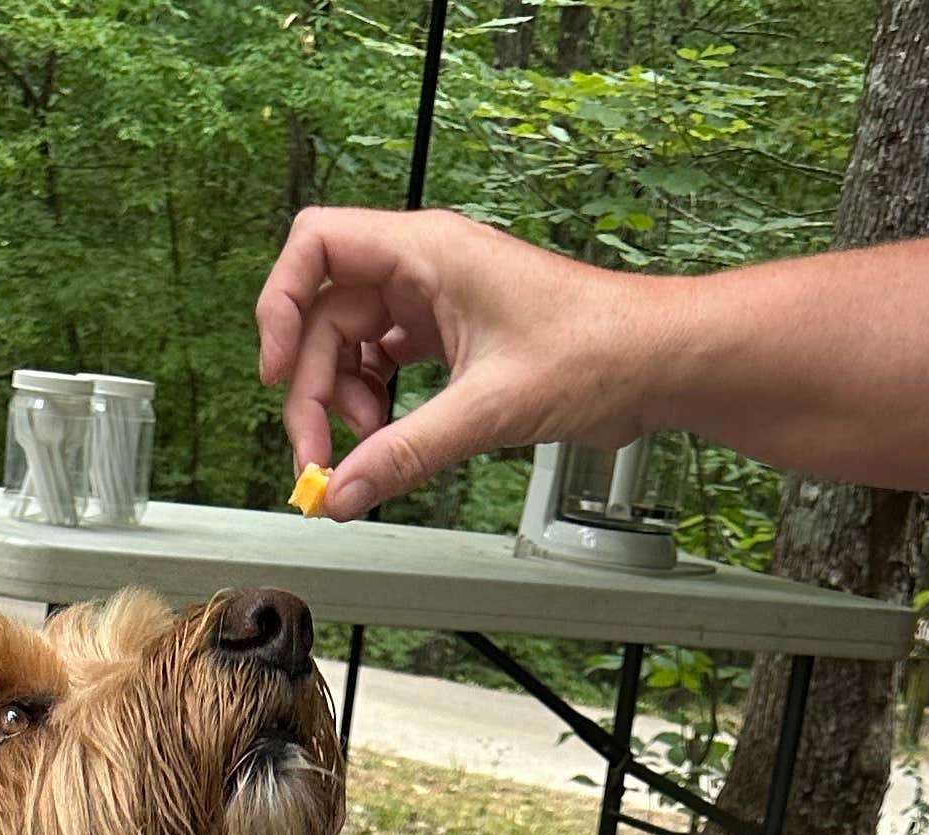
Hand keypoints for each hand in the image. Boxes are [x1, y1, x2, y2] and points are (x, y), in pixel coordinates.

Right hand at [257, 206, 641, 517]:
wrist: (653, 363)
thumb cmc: (596, 350)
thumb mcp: (488, 410)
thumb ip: (405, 453)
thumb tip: (343, 493)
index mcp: (427, 251)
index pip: (317, 246)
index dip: (280, 304)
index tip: (275, 372)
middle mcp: (424, 266)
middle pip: (325, 314)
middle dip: (312, 387)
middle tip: (320, 459)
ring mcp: (436, 299)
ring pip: (351, 343)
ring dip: (343, 400)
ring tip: (368, 447)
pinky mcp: (451, 334)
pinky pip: (385, 363)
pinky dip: (376, 404)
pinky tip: (388, 436)